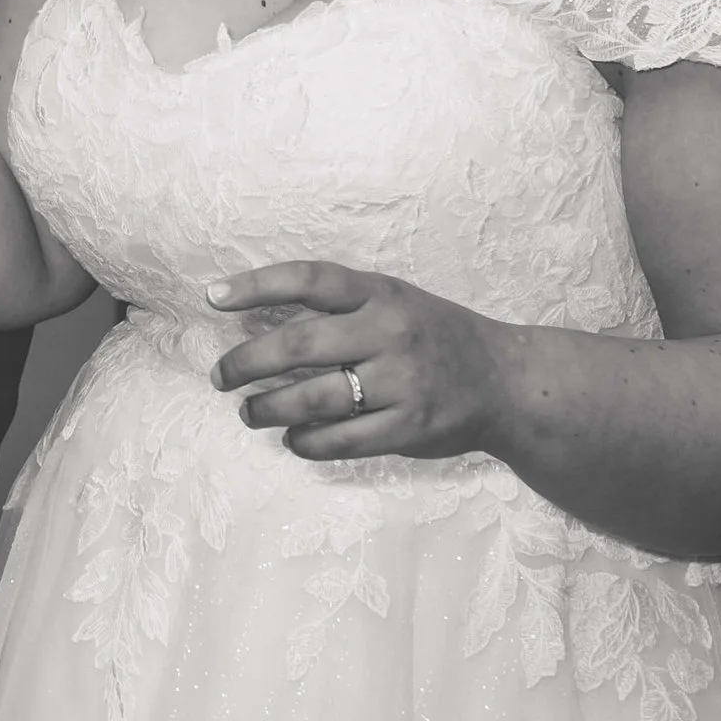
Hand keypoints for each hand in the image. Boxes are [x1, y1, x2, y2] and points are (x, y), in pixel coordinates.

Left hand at [208, 259, 515, 460]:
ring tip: (249, 413)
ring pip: (312, 398)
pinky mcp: (409, 427)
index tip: (214, 297)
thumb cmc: (435, 338)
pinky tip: (293, 438)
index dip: (256, 284)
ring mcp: (402, 381)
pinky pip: (339, 440)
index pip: (310, 279)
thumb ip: (341, 308)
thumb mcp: (397, 301)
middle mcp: (390, 331)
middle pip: (298, 345)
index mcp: (382, 293)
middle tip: (219, 377)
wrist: (506, 381)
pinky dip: (304, 442)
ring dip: (266, 409)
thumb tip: (258, 321)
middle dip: (245, 363)